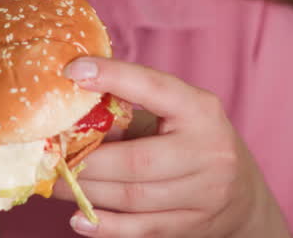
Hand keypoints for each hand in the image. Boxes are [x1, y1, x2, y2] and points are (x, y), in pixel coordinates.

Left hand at [53, 58, 290, 237]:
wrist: (243, 194)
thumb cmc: (193, 141)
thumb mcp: (174, 114)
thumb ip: (131, 110)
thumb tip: (71, 105)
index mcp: (200, 110)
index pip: (155, 88)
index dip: (114, 77)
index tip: (72, 71)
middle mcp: (208, 152)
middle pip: (136, 161)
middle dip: (86, 160)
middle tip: (50, 155)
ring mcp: (203, 195)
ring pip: (132, 197)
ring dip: (86, 191)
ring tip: (55, 182)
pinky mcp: (191, 227)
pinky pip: (140, 229)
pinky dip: (105, 226)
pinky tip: (78, 218)